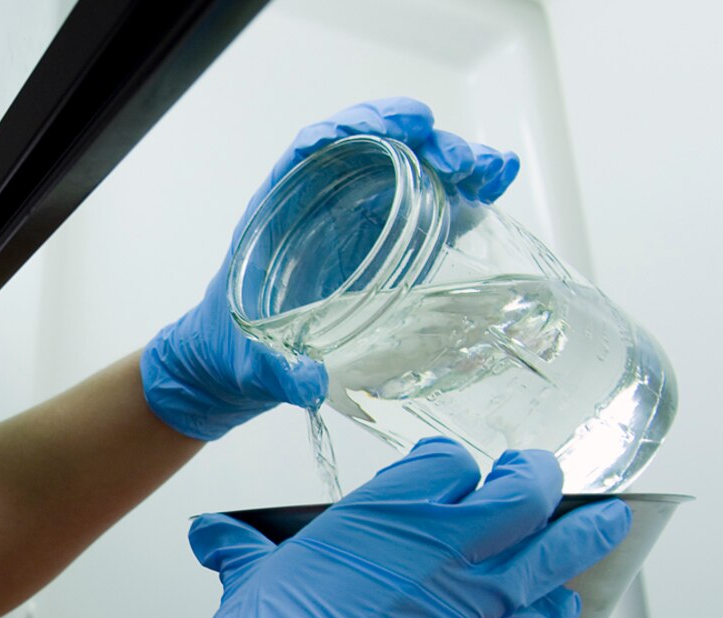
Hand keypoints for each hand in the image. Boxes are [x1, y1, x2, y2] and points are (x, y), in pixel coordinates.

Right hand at [124, 439, 629, 617]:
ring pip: (544, 557)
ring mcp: (458, 609)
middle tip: (537, 474)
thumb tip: (221, 538)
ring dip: (579, 535)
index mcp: (375, 520)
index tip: (448, 472)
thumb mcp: (248, 582)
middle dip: (534, 480)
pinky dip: (549, 608)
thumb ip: (245, 550)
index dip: (448, 466)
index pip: (443, 466)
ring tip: (606, 520)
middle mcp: (430, 554)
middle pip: (517, 496)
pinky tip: (562, 603)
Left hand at [141, 98, 522, 441]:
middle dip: (420, 145)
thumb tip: (308, 382)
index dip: (353, 129)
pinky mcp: (385, 248)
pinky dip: (460, 198)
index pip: (314, 150)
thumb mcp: (248, 362)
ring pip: (409, 174)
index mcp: (277, 214)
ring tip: (489, 173)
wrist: (236, 370)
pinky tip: (490, 194)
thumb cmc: (232, 351)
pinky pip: (425, 211)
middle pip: (375, 152)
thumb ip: (274, 369)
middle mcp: (322, 207)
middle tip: (457, 163)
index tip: (389, 129)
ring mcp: (357, 224)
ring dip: (452, 165)